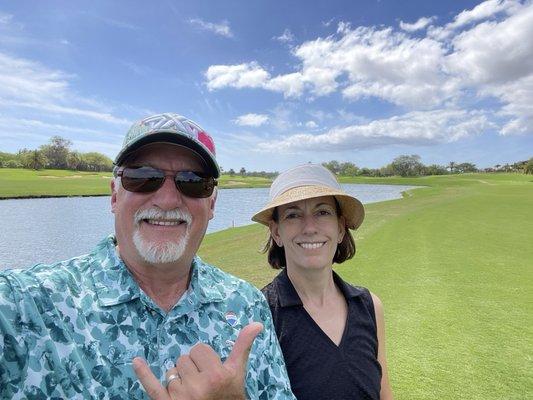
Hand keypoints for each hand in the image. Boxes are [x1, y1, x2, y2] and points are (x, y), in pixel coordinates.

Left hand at [133, 322, 262, 399]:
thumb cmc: (230, 395)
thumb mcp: (237, 372)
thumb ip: (243, 346)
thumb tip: (257, 324)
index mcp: (217, 375)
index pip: (199, 349)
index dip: (205, 359)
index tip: (212, 372)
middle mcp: (199, 386)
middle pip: (184, 358)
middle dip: (191, 368)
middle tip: (203, 384)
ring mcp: (181, 397)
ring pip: (171, 370)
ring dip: (178, 378)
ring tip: (191, 393)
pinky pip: (152, 386)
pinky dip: (144, 374)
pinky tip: (136, 361)